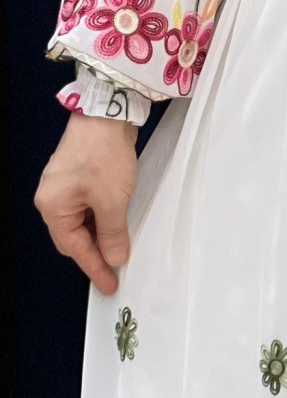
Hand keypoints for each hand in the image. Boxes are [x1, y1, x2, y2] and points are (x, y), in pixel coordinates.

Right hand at [35, 113, 138, 295]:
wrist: (106, 113)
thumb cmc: (103, 153)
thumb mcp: (113, 201)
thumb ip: (113, 234)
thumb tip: (115, 257)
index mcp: (54, 208)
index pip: (75, 249)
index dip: (95, 268)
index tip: (109, 284)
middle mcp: (53, 198)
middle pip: (74, 237)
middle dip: (95, 253)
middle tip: (117, 268)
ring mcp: (65, 186)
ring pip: (83, 222)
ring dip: (101, 234)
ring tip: (122, 246)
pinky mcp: (79, 176)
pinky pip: (89, 206)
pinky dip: (103, 217)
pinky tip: (118, 220)